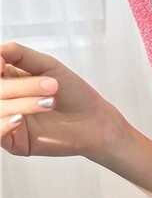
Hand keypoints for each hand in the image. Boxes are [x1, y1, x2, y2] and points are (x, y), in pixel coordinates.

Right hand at [1, 41, 124, 157]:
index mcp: (8, 81)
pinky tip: (20, 118)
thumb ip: (18, 54)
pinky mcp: (16, 143)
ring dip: (22, 104)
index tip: (3, 64)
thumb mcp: (46, 65)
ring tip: (50, 103)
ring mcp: (9, 123)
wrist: (95, 120)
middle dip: (21, 87)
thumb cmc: (74, 93)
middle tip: (51, 86)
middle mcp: (5, 101)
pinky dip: (5, 124)